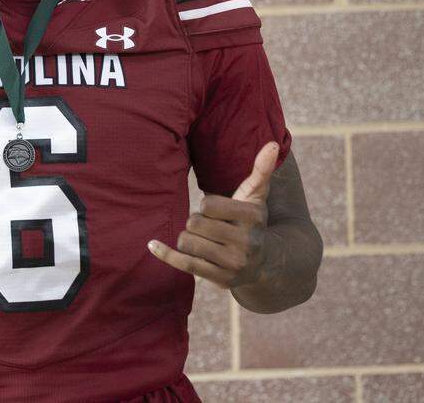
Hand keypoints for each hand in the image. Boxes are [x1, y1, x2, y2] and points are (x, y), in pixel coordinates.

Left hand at [147, 141, 278, 289]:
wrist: (266, 262)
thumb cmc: (252, 221)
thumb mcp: (257, 195)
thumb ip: (261, 169)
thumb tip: (271, 143)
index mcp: (254, 217)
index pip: (208, 204)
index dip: (207, 205)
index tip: (217, 211)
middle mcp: (246, 243)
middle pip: (194, 223)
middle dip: (196, 222)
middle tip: (209, 227)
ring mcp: (233, 264)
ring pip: (187, 243)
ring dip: (188, 238)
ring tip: (203, 239)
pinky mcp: (220, 280)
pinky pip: (185, 264)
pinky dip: (165, 254)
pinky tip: (152, 245)